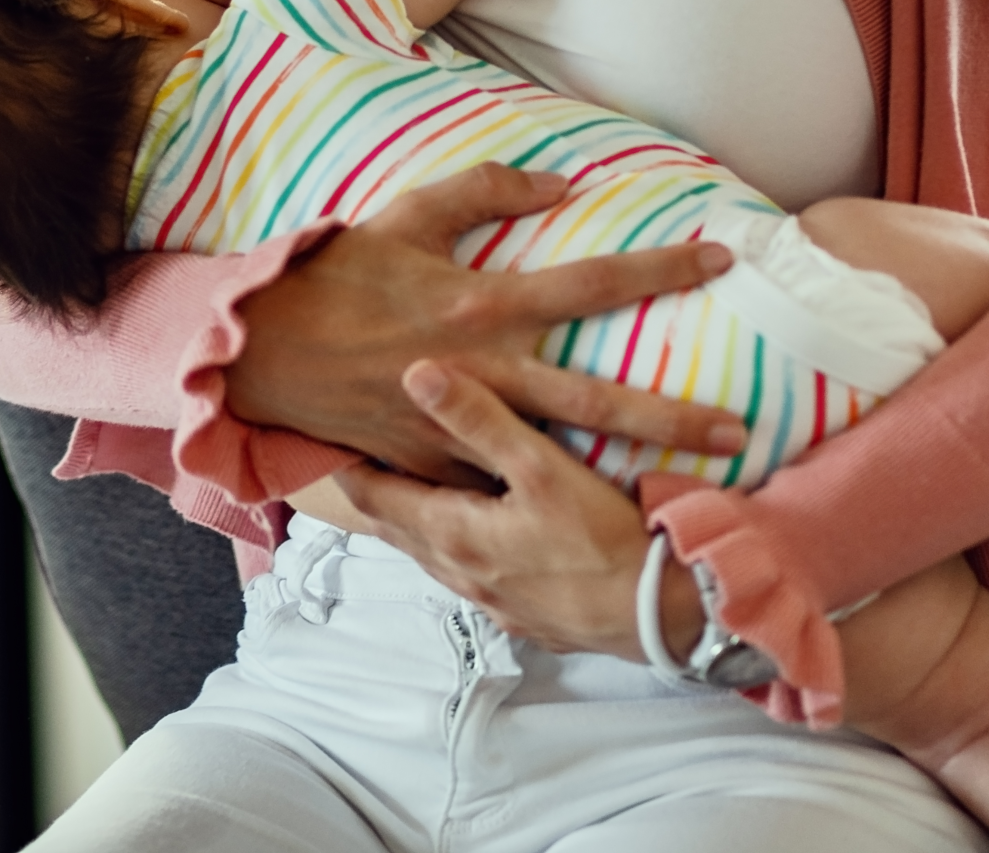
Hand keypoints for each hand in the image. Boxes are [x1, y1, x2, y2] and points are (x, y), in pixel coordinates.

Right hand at [223, 162, 743, 486]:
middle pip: (598, 398)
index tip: (722, 261)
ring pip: (559, 452)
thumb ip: (486, 189)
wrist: (266, 345)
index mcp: (486, 301)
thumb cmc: (339, 270)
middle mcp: (487, 368)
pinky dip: (539, 494)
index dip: (661, 269)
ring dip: (623, 468)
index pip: (594, 281)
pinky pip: (497, 480)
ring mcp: (463, 422)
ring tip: (686, 488)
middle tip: (737, 429)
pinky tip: (587, 513)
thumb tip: (560, 181)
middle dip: (672, 416)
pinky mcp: (435, 460)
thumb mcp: (410, 210)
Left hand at [338, 360, 708, 660]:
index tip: (325, 428)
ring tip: (410, 475)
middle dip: (375, 486)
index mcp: (450, 534)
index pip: (371, 495)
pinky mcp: (523, 612)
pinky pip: (471, 569)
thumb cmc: (603, 541)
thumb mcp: (540, 470)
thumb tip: (415, 371)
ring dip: (417, 514)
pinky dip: (458, 540)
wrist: (664, 616)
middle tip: (356, 444)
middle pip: (395, 525)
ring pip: (433, 549)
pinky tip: (480, 524)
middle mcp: (458, 572)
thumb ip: (478, 419)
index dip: (344, 461)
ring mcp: (490, 600)